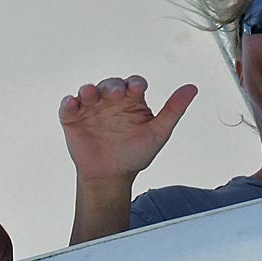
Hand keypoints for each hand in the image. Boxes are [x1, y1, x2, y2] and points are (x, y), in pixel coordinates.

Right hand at [59, 76, 196, 182]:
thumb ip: (174, 110)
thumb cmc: (136, 152)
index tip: (138, 88)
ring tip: (90, 93)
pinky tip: (72, 103)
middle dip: (112, 86)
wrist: (112, 176)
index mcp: (132, 100)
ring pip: (89, 91)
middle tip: (114, 94)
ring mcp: (91, 107)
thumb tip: (193, 88)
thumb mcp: (158, 132)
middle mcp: (111, 100)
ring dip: (89, 90)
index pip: (134, 84)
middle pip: (111, 84)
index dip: (135, 84)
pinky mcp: (72, 118)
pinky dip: (68, 103)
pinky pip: (68, 106)